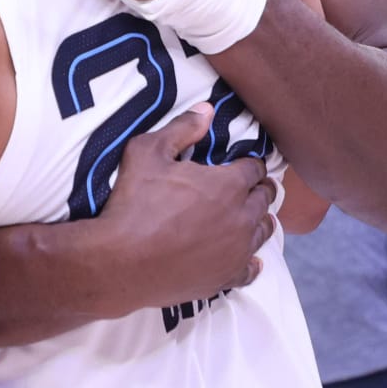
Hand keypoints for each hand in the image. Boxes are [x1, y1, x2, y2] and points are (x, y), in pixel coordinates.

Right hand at [99, 104, 276, 307]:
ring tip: (252, 216)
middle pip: (265, 198)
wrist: (121, 262)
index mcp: (228, 185)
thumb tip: (207, 110)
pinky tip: (249, 259)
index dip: (249, 162)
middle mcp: (241, 218)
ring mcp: (236, 251)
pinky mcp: (225, 278)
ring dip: (260, 220)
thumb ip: (181, 128)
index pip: (254, 168)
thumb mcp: (147, 152)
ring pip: (263, 231)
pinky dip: (251, 262)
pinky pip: (251, 270)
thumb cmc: (133, 203)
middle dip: (259, 188)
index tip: (243, 163)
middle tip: (251, 185)